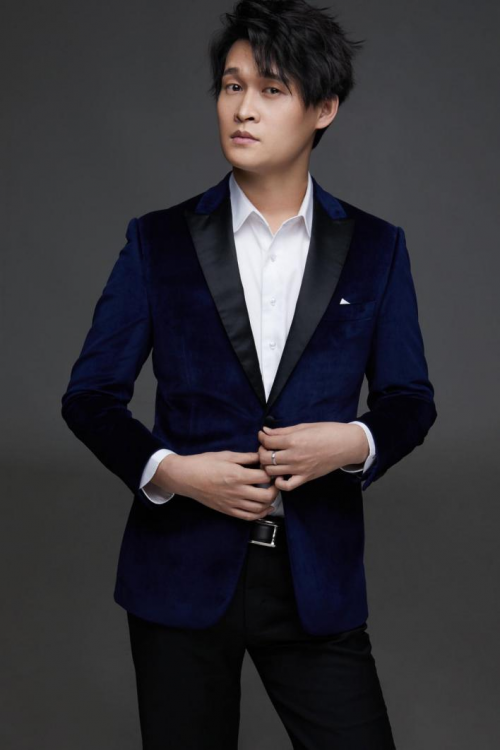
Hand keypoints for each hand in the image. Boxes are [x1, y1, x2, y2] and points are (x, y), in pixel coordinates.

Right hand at [154, 451, 278, 520]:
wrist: (186, 477)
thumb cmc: (205, 463)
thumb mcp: (226, 455)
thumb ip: (246, 457)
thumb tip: (262, 455)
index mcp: (238, 475)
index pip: (265, 477)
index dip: (272, 472)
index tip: (272, 468)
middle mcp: (237, 491)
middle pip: (266, 496)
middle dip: (275, 489)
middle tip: (275, 482)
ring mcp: (232, 503)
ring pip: (259, 509)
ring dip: (269, 502)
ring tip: (270, 494)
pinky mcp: (227, 510)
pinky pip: (247, 517)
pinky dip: (259, 514)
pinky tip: (263, 508)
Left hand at [257, 422, 368, 490]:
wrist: (346, 444)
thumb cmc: (327, 432)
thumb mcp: (304, 426)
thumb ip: (282, 431)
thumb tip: (265, 431)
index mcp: (293, 440)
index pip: (267, 442)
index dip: (262, 438)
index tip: (263, 436)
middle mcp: (294, 456)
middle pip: (265, 458)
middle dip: (262, 452)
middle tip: (266, 448)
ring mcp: (299, 469)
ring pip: (271, 472)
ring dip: (267, 466)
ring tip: (272, 460)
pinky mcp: (306, 478)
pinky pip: (287, 486)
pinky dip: (279, 483)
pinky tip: (280, 475)